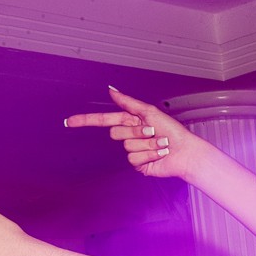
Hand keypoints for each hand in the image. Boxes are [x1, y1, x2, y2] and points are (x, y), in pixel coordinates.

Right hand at [64, 87, 204, 179]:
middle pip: (116, 133)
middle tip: (152, 132)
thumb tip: (112, 90)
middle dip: (135, 131)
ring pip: (127, 146)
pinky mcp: (139, 164)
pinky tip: (159, 154)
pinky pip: (134, 158)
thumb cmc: (173, 131)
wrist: (185, 152)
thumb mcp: (150, 112)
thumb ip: (128, 102)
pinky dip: (149, 155)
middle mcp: (131, 136)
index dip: (86, 121)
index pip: (104, 120)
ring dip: (147, 144)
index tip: (70, 122)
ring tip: (161, 144)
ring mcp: (134, 151)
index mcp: (131, 121)